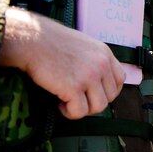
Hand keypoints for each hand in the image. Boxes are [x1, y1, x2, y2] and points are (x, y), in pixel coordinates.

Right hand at [0, 7, 125, 119]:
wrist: (33, 39)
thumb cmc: (52, 41)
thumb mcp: (84, 45)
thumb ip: (95, 60)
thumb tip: (97, 81)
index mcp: (105, 54)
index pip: (120, 80)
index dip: (108, 91)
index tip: (94, 93)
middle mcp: (101, 65)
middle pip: (110, 97)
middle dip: (93, 101)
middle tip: (77, 98)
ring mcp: (89, 76)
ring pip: (98, 107)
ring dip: (82, 108)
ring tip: (68, 101)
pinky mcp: (73, 87)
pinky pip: (79, 111)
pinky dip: (69, 112)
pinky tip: (60, 103)